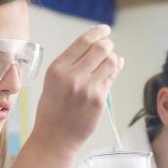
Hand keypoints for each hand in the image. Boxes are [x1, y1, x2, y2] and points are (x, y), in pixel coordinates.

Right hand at [32, 24, 123, 151]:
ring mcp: (87, 88)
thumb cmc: (53, 110)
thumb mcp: (54, 82)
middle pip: (100, 48)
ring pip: (110, 61)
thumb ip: (73, 65)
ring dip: (113, 58)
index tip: (105, 30)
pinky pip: (112, 78)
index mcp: (57, 68)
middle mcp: (71, 76)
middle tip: (109, 47)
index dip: (98, 32)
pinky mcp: (99, 99)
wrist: (55, 137)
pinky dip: (115, 71)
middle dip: (108, 45)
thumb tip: (99, 47)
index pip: (83, 41)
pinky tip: (114, 70)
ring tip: (110, 62)